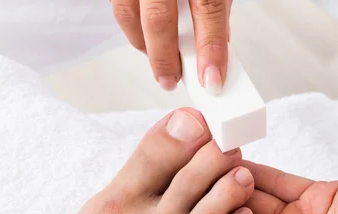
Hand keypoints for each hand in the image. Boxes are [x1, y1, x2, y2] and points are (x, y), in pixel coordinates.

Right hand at [111, 0, 229, 92]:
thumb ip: (215, 8)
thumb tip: (218, 46)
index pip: (208, 10)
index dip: (211, 49)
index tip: (212, 81)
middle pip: (159, 20)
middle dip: (166, 59)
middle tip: (172, 82)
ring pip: (129, 16)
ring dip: (144, 48)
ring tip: (160, 65)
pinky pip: (119, 9)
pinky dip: (132, 30)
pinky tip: (145, 41)